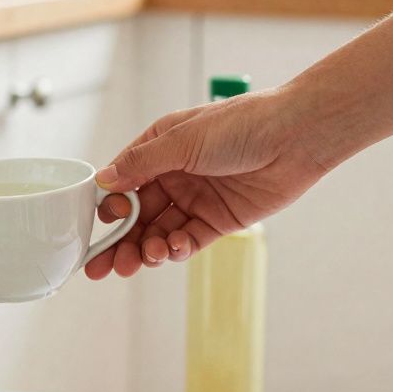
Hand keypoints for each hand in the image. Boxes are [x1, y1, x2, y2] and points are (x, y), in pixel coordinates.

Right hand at [85, 88, 328, 279]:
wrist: (296, 138)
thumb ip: (141, 164)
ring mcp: (197, 198)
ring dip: (146, 248)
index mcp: (161, 147)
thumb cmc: (242, 124)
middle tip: (102, 266)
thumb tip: (103, 180)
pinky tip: (172, 250)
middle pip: (137, 214)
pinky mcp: (219, 220)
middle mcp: (175, 174)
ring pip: (160, 231)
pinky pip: (190, 240)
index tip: (96, 226)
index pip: (123, 181)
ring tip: (143, 260)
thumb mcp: (182, 140)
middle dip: (119, 240)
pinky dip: (177, 249)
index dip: (108, 206)